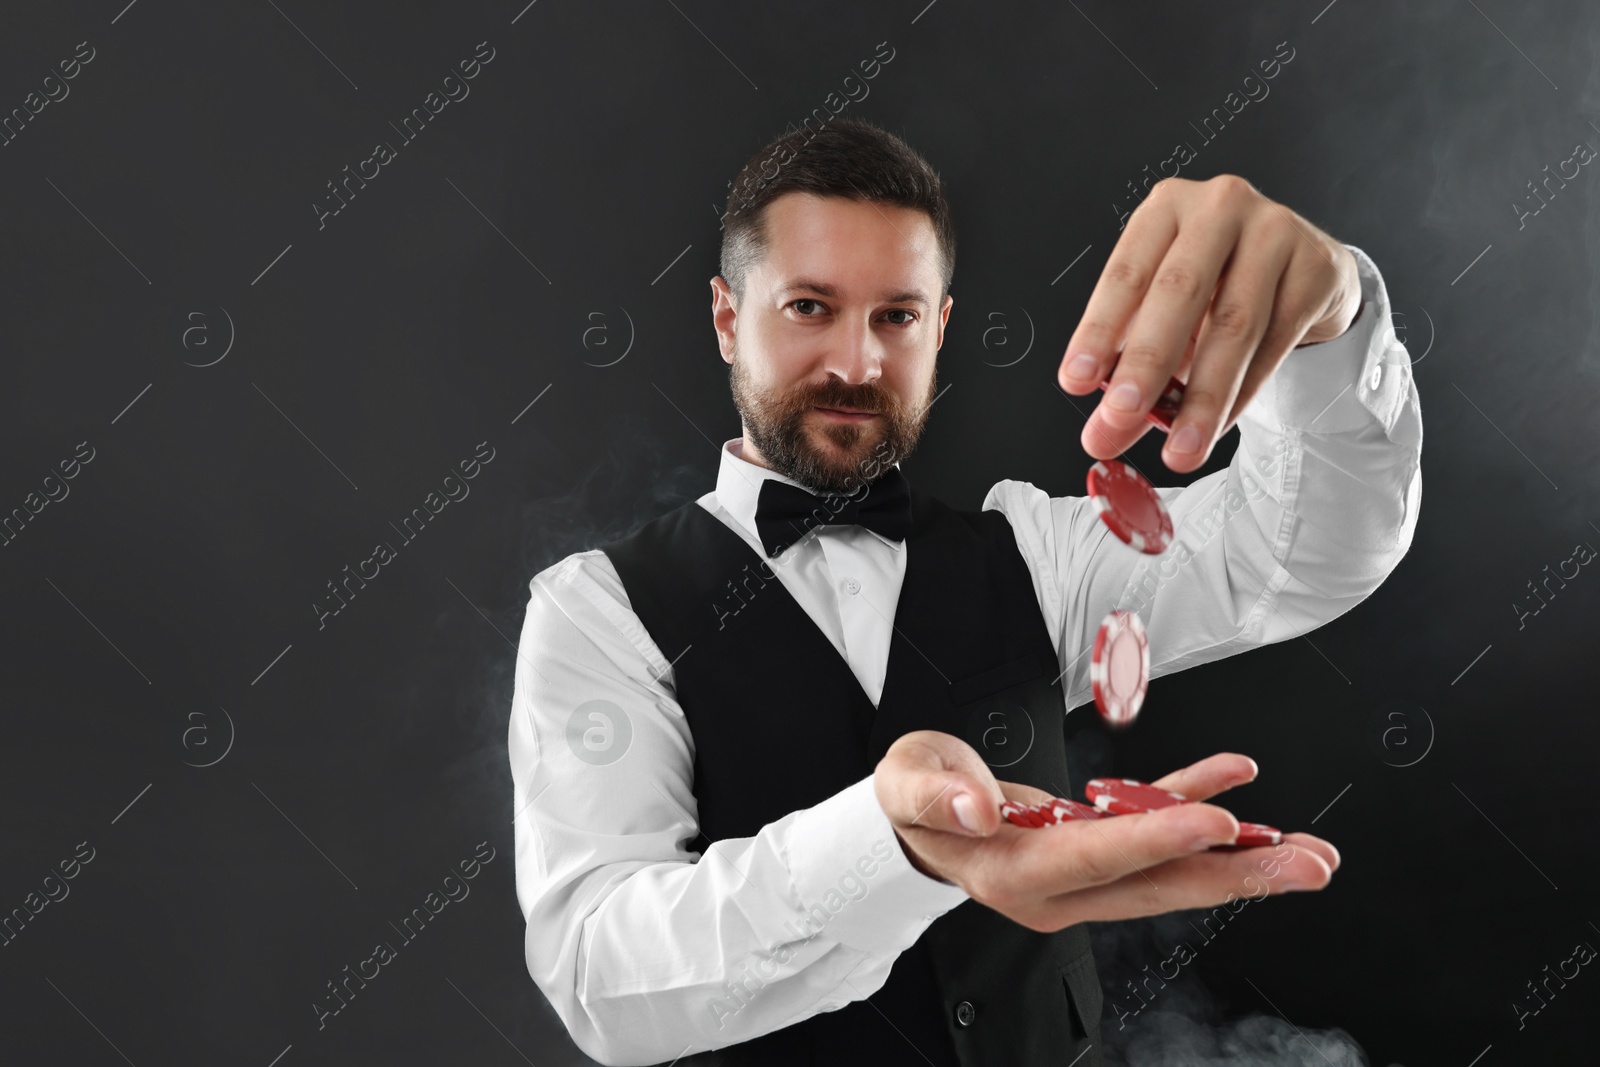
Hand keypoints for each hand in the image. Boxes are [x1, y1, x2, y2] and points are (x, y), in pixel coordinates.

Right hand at [873, 730, 1337, 932]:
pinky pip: (1152, 827)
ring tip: (1306, 851)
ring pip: (1169, 868)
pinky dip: (1193, 802)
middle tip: (1308, 867)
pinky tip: (1237, 782)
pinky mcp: (1092, 848)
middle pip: (1156, 884)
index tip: (1219, 824)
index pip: (1096, 858)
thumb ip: (939, 796)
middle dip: (1236, 876)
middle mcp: (1057, 885)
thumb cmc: (911, 801)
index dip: (1158, 840)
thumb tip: (980, 807)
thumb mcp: (907, 784)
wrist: (912, 824)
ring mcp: (1081, 873)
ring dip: (1240, 859)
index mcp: (1013, 871)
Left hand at [1056, 174, 1361, 472]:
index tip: (1076, 381)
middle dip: (1146, 365)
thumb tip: (1106, 427)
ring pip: (1233, 325)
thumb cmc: (1220, 283)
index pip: (1125, 273)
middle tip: (1121, 418)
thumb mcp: (1165, 309)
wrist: (1303, 267)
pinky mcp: (1314, 267)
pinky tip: (1217, 425)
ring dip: (1202, 398)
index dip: (1096, 331)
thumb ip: (1132, 361)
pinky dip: (1242, 393)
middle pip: (1178, 293)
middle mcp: (1219, 208)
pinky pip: (1274, 342)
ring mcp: (1274, 230)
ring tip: (1179, 449)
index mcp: (1166, 209)